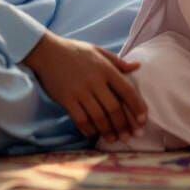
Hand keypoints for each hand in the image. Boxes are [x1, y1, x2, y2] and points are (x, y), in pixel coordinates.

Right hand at [23, 31, 147, 141]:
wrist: (47, 51)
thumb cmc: (75, 51)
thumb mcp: (98, 51)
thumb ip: (118, 62)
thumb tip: (137, 66)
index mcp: (106, 69)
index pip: (127, 90)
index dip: (137, 107)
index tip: (143, 120)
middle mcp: (95, 81)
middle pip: (114, 108)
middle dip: (124, 125)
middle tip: (130, 137)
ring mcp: (80, 91)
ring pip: (98, 117)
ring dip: (108, 131)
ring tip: (113, 139)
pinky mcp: (66, 99)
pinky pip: (80, 119)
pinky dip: (89, 129)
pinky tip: (93, 134)